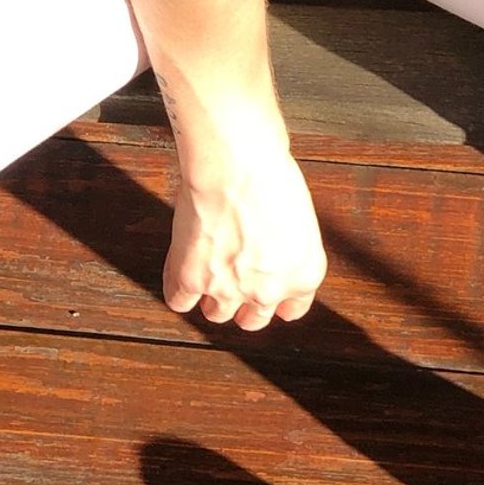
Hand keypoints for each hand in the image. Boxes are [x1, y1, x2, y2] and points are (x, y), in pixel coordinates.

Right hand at [164, 130, 327, 330]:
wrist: (235, 164)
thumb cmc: (269, 175)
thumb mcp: (299, 219)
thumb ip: (287, 248)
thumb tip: (269, 251)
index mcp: (305, 275)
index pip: (292, 309)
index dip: (276, 301)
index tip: (267, 293)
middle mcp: (269, 291)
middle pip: (252, 320)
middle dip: (242, 303)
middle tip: (232, 281)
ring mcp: (229, 291)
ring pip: (215, 314)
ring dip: (210, 297)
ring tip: (206, 271)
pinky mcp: (192, 280)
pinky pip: (179, 301)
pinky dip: (178, 289)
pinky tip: (181, 271)